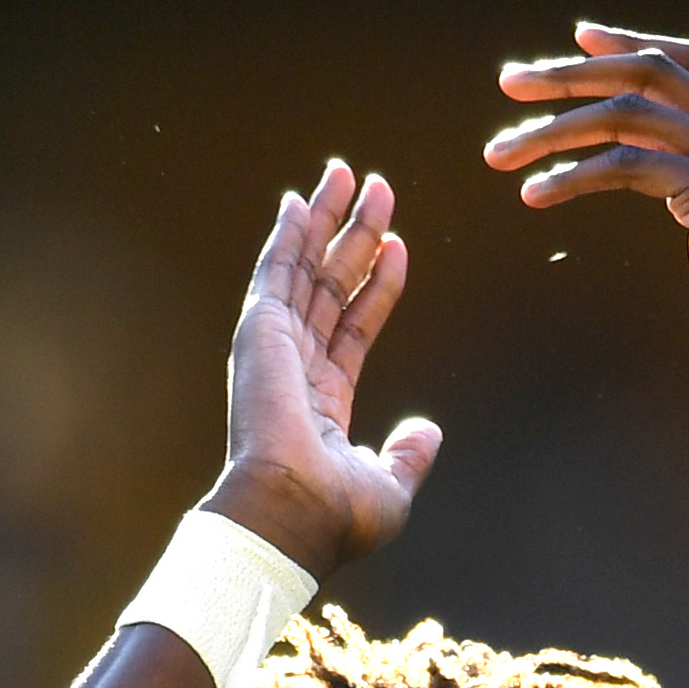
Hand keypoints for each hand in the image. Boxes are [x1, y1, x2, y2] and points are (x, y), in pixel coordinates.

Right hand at [208, 161, 442, 577]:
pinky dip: (287, 234)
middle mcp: (296, 367)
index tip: (398, 246)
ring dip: (327, 219)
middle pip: (330, 284)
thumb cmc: (335, 514)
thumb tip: (428, 430)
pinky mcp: (260, 330)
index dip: (378, 285)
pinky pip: (277, 270)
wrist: (293, 511)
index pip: (355, 326)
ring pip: (305, 267)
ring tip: (346, 172)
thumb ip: (407, 455)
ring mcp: (275, 346)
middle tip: (377, 188)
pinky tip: (301, 200)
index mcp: (323, 401)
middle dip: (354, 235)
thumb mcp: (388, 485)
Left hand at [486, 23, 688, 447]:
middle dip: (574, 73)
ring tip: (501, 151)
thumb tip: (641, 163)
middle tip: (511, 82)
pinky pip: (628, 165)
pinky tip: (534, 193)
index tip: (577, 39)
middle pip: (653, 75)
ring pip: (630, 115)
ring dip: (555, 127)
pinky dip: (573, 175)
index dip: (634, 43)